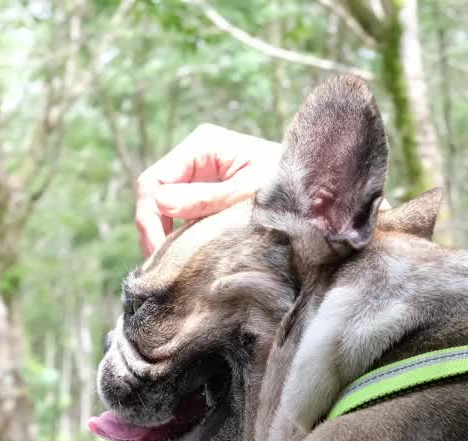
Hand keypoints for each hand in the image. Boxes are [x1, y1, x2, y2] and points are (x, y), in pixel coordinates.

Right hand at [135, 123, 281, 255]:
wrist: (319, 191)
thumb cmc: (289, 185)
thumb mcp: (249, 193)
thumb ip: (207, 198)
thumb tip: (160, 202)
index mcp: (203, 145)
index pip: (155, 180)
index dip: (149, 217)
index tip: (158, 252)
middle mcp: (197, 156)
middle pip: (155, 195)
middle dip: (155, 231)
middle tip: (163, 268)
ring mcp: (202, 176)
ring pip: (166, 209)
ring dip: (168, 236)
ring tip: (177, 267)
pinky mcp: (210, 195)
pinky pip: (185, 217)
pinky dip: (183, 236)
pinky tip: (190, 257)